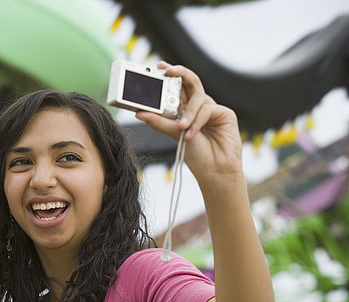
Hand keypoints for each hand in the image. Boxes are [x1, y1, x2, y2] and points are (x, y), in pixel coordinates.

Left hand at [135, 61, 242, 185]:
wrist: (214, 171)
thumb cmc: (195, 154)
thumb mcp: (173, 135)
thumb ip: (159, 122)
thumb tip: (139, 112)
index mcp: (185, 109)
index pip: (177, 87)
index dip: (169, 75)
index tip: (157, 67)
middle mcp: (198, 106)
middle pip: (190, 81)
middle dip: (179, 72)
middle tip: (166, 70)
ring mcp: (212, 109)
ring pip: (198, 97)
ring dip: (187, 113)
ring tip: (180, 128)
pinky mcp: (224, 113)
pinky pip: (207, 109)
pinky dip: (197, 121)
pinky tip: (191, 134)